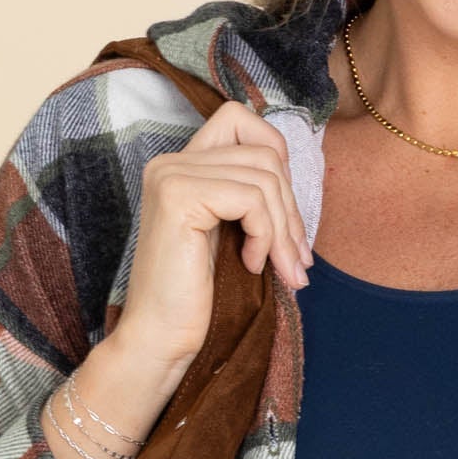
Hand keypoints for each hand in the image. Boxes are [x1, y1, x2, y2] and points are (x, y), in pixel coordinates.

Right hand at [117, 98, 312, 369]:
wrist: (160, 338)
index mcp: (180, 165)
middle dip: (291, 210)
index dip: (275, 154)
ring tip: (282, 269)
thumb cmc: (197, 295)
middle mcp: (170, 162)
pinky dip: (265, 236)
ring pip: (265, 177)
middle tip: (297, 259)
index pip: (240, 119)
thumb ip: (250, 196)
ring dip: (284, 230)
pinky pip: (251, 199)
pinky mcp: (179, 197)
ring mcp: (171, 176)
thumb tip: (296, 177)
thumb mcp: (230, 233)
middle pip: (264, 154)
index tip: (281, 212)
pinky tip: (251, 265)